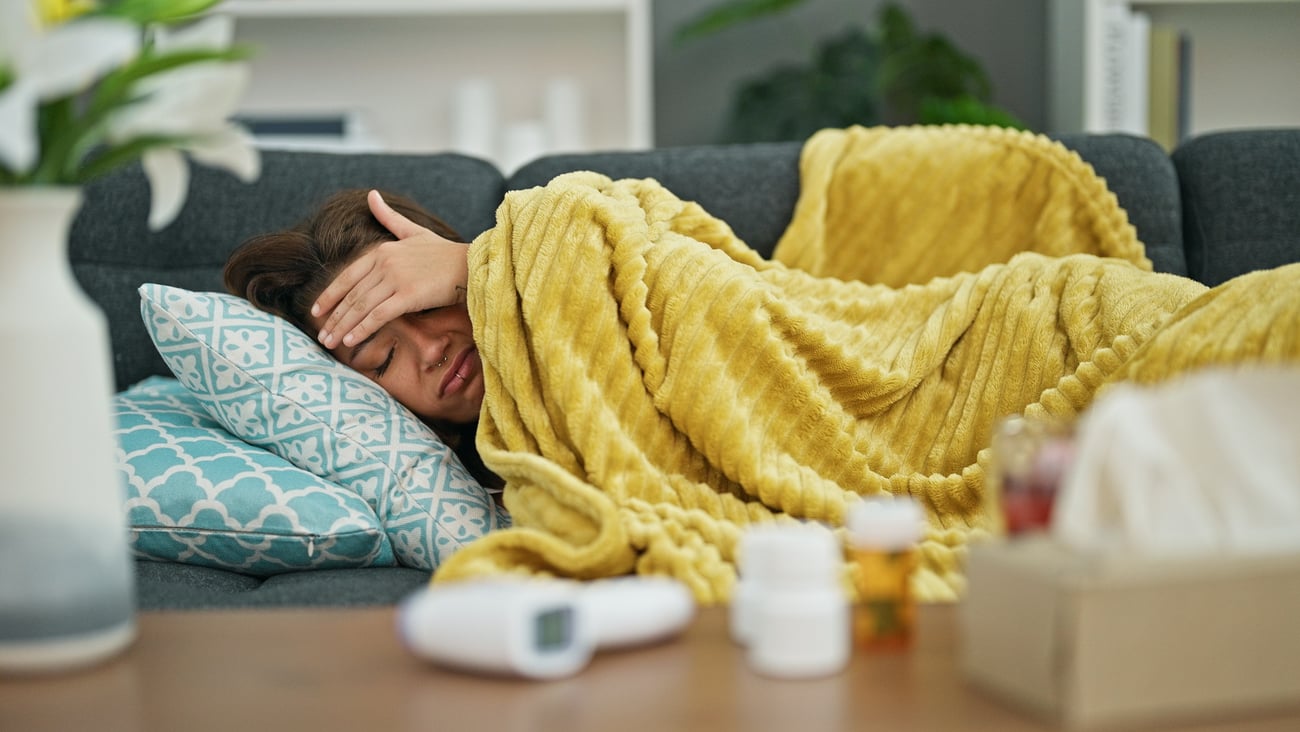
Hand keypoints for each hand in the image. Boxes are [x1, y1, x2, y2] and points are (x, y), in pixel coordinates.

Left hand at [313, 190, 468, 348]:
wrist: (471, 264)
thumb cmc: (445, 252)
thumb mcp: (413, 231)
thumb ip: (389, 217)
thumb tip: (371, 195)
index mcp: (382, 250)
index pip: (347, 275)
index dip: (330, 294)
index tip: (317, 311)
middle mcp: (385, 263)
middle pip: (351, 294)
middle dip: (333, 317)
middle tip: (321, 335)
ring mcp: (396, 279)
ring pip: (361, 306)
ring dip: (343, 325)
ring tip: (331, 341)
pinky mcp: (408, 295)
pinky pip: (378, 315)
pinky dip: (362, 328)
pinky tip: (351, 340)